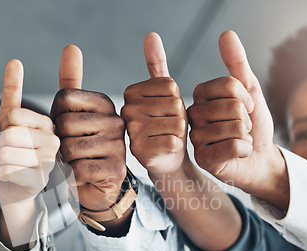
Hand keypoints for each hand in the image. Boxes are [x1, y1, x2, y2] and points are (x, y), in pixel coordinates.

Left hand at [0, 59, 59, 205]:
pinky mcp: (39, 181)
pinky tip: (7, 176)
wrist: (16, 188)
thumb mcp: (11, 119)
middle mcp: (53, 141)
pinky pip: (5, 170)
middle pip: (8, 133)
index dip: (1, 124)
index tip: (7, 133)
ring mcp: (48, 162)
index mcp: (48, 122)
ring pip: (4, 152)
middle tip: (3, 151)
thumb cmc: (12, 150)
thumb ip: (14, 90)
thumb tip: (15, 61)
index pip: (13, 114)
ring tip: (5, 164)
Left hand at [50, 45, 125, 211]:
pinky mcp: (115, 170)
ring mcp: (118, 146)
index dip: (54, 117)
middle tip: (70, 151)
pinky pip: (78, 169)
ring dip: (65, 161)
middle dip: (58, 142)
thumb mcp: (73, 113)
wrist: (97, 187)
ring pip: (69, 148)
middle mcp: (116, 121)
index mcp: (105, 103)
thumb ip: (70, 82)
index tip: (64, 129)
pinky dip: (72, 176)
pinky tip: (82, 176)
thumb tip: (71, 47)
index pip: (63, 98)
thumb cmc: (81, 148)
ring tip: (76, 163)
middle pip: (64, 124)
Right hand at [121, 32, 187, 180]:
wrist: (165, 159)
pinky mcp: (140, 152)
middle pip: (174, 105)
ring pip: (176, 124)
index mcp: (131, 92)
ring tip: (166, 137)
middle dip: (179, 117)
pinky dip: (176, 147)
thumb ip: (156, 64)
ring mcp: (132, 132)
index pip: (170, 86)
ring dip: (179, 133)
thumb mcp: (163, 93)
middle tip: (167, 127)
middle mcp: (127, 110)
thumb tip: (151, 35)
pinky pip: (173, 141)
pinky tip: (166, 150)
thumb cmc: (165, 125)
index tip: (165, 111)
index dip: (177, 100)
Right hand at [187, 31, 286, 204]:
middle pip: (233, 107)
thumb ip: (236, 64)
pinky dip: (244, 149)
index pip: (228, 85)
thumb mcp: (248, 91)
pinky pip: (233, 146)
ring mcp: (195, 139)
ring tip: (237, 140)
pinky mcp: (203, 159)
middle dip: (247, 119)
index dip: (246, 97)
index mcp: (199, 98)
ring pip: (235, 127)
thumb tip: (226, 34)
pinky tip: (236, 154)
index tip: (244, 109)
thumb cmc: (251, 125)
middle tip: (240, 128)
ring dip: (246, 136)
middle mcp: (192, 117)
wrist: (258, 158)